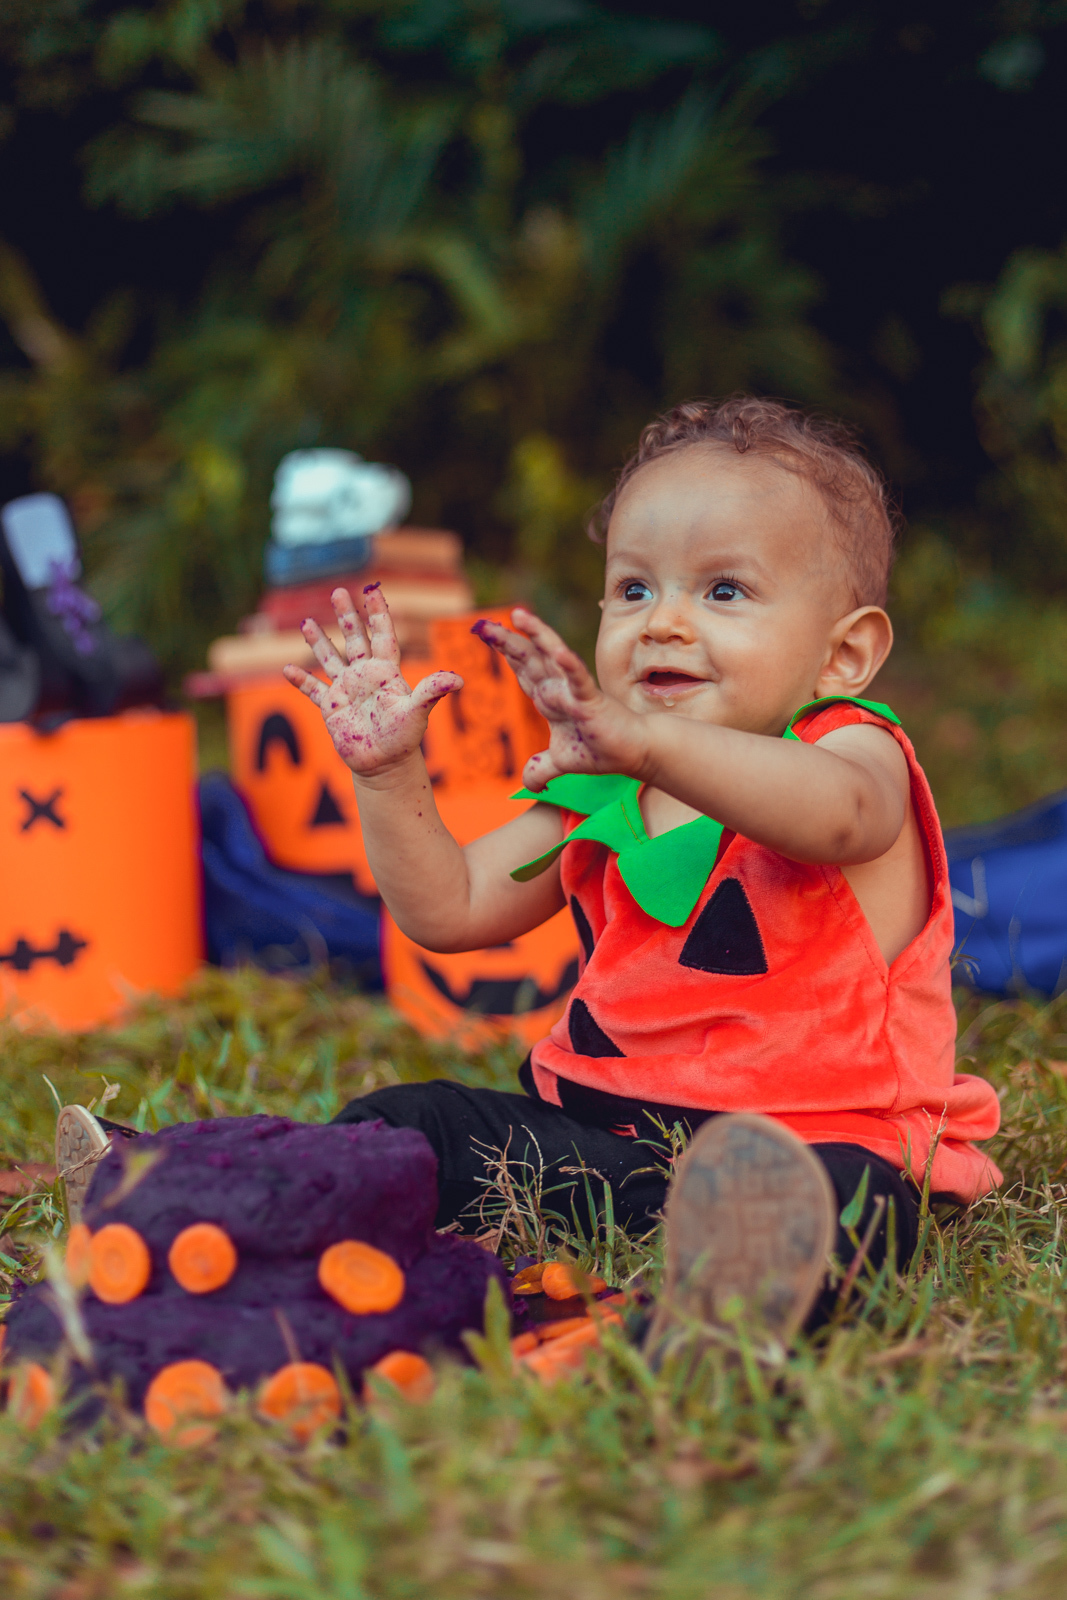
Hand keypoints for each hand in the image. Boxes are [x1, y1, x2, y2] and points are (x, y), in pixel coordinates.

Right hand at [284, 586, 460, 780]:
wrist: (385, 765)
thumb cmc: (404, 738)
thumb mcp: (417, 712)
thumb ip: (432, 691)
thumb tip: (460, 679)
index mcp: (386, 672)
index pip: (382, 635)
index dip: (377, 613)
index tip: (372, 591)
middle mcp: (365, 676)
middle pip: (354, 639)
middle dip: (346, 615)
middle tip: (337, 591)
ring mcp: (347, 690)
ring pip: (330, 659)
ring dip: (319, 641)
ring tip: (306, 623)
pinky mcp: (331, 708)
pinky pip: (313, 690)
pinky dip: (301, 681)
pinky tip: (287, 669)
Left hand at [475, 608, 642, 788]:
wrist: (634, 753)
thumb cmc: (601, 750)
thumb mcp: (562, 763)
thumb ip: (542, 769)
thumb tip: (529, 786)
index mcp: (549, 698)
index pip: (523, 670)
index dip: (505, 652)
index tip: (484, 633)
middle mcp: (559, 689)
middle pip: (528, 659)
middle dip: (506, 641)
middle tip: (483, 624)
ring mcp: (574, 692)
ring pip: (552, 658)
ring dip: (536, 636)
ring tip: (517, 615)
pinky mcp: (592, 701)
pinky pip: (578, 681)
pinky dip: (570, 666)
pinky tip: (560, 652)